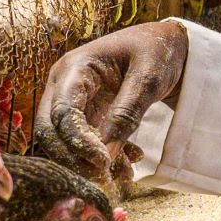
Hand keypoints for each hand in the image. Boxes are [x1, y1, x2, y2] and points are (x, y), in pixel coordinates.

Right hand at [31, 22, 188, 184]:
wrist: (170, 44)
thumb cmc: (158, 51)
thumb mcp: (147, 80)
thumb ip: (125, 115)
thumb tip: (105, 157)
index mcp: (74, 68)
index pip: (62, 113)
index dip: (78, 142)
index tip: (103, 163)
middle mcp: (65, 84)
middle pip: (50, 130)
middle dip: (73, 157)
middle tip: (104, 176)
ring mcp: (74, 99)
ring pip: (65, 140)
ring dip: (89, 161)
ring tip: (125, 172)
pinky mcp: (87, 112)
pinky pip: (84, 141)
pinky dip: (104, 155)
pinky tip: (131, 160)